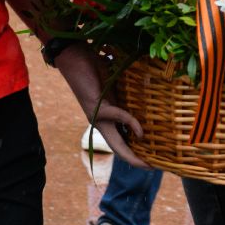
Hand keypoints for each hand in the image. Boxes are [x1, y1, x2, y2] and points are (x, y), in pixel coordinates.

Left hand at [54, 44, 147, 167]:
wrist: (73, 55)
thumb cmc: (93, 65)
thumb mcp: (114, 83)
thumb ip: (125, 92)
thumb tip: (145, 95)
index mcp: (106, 116)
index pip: (120, 139)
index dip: (133, 152)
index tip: (151, 161)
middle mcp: (100, 119)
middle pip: (117, 147)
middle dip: (134, 160)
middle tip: (151, 168)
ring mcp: (97, 114)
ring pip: (114, 141)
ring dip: (130, 153)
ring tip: (146, 161)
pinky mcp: (96, 105)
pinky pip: (116, 117)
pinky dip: (129, 124)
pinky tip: (140, 131)